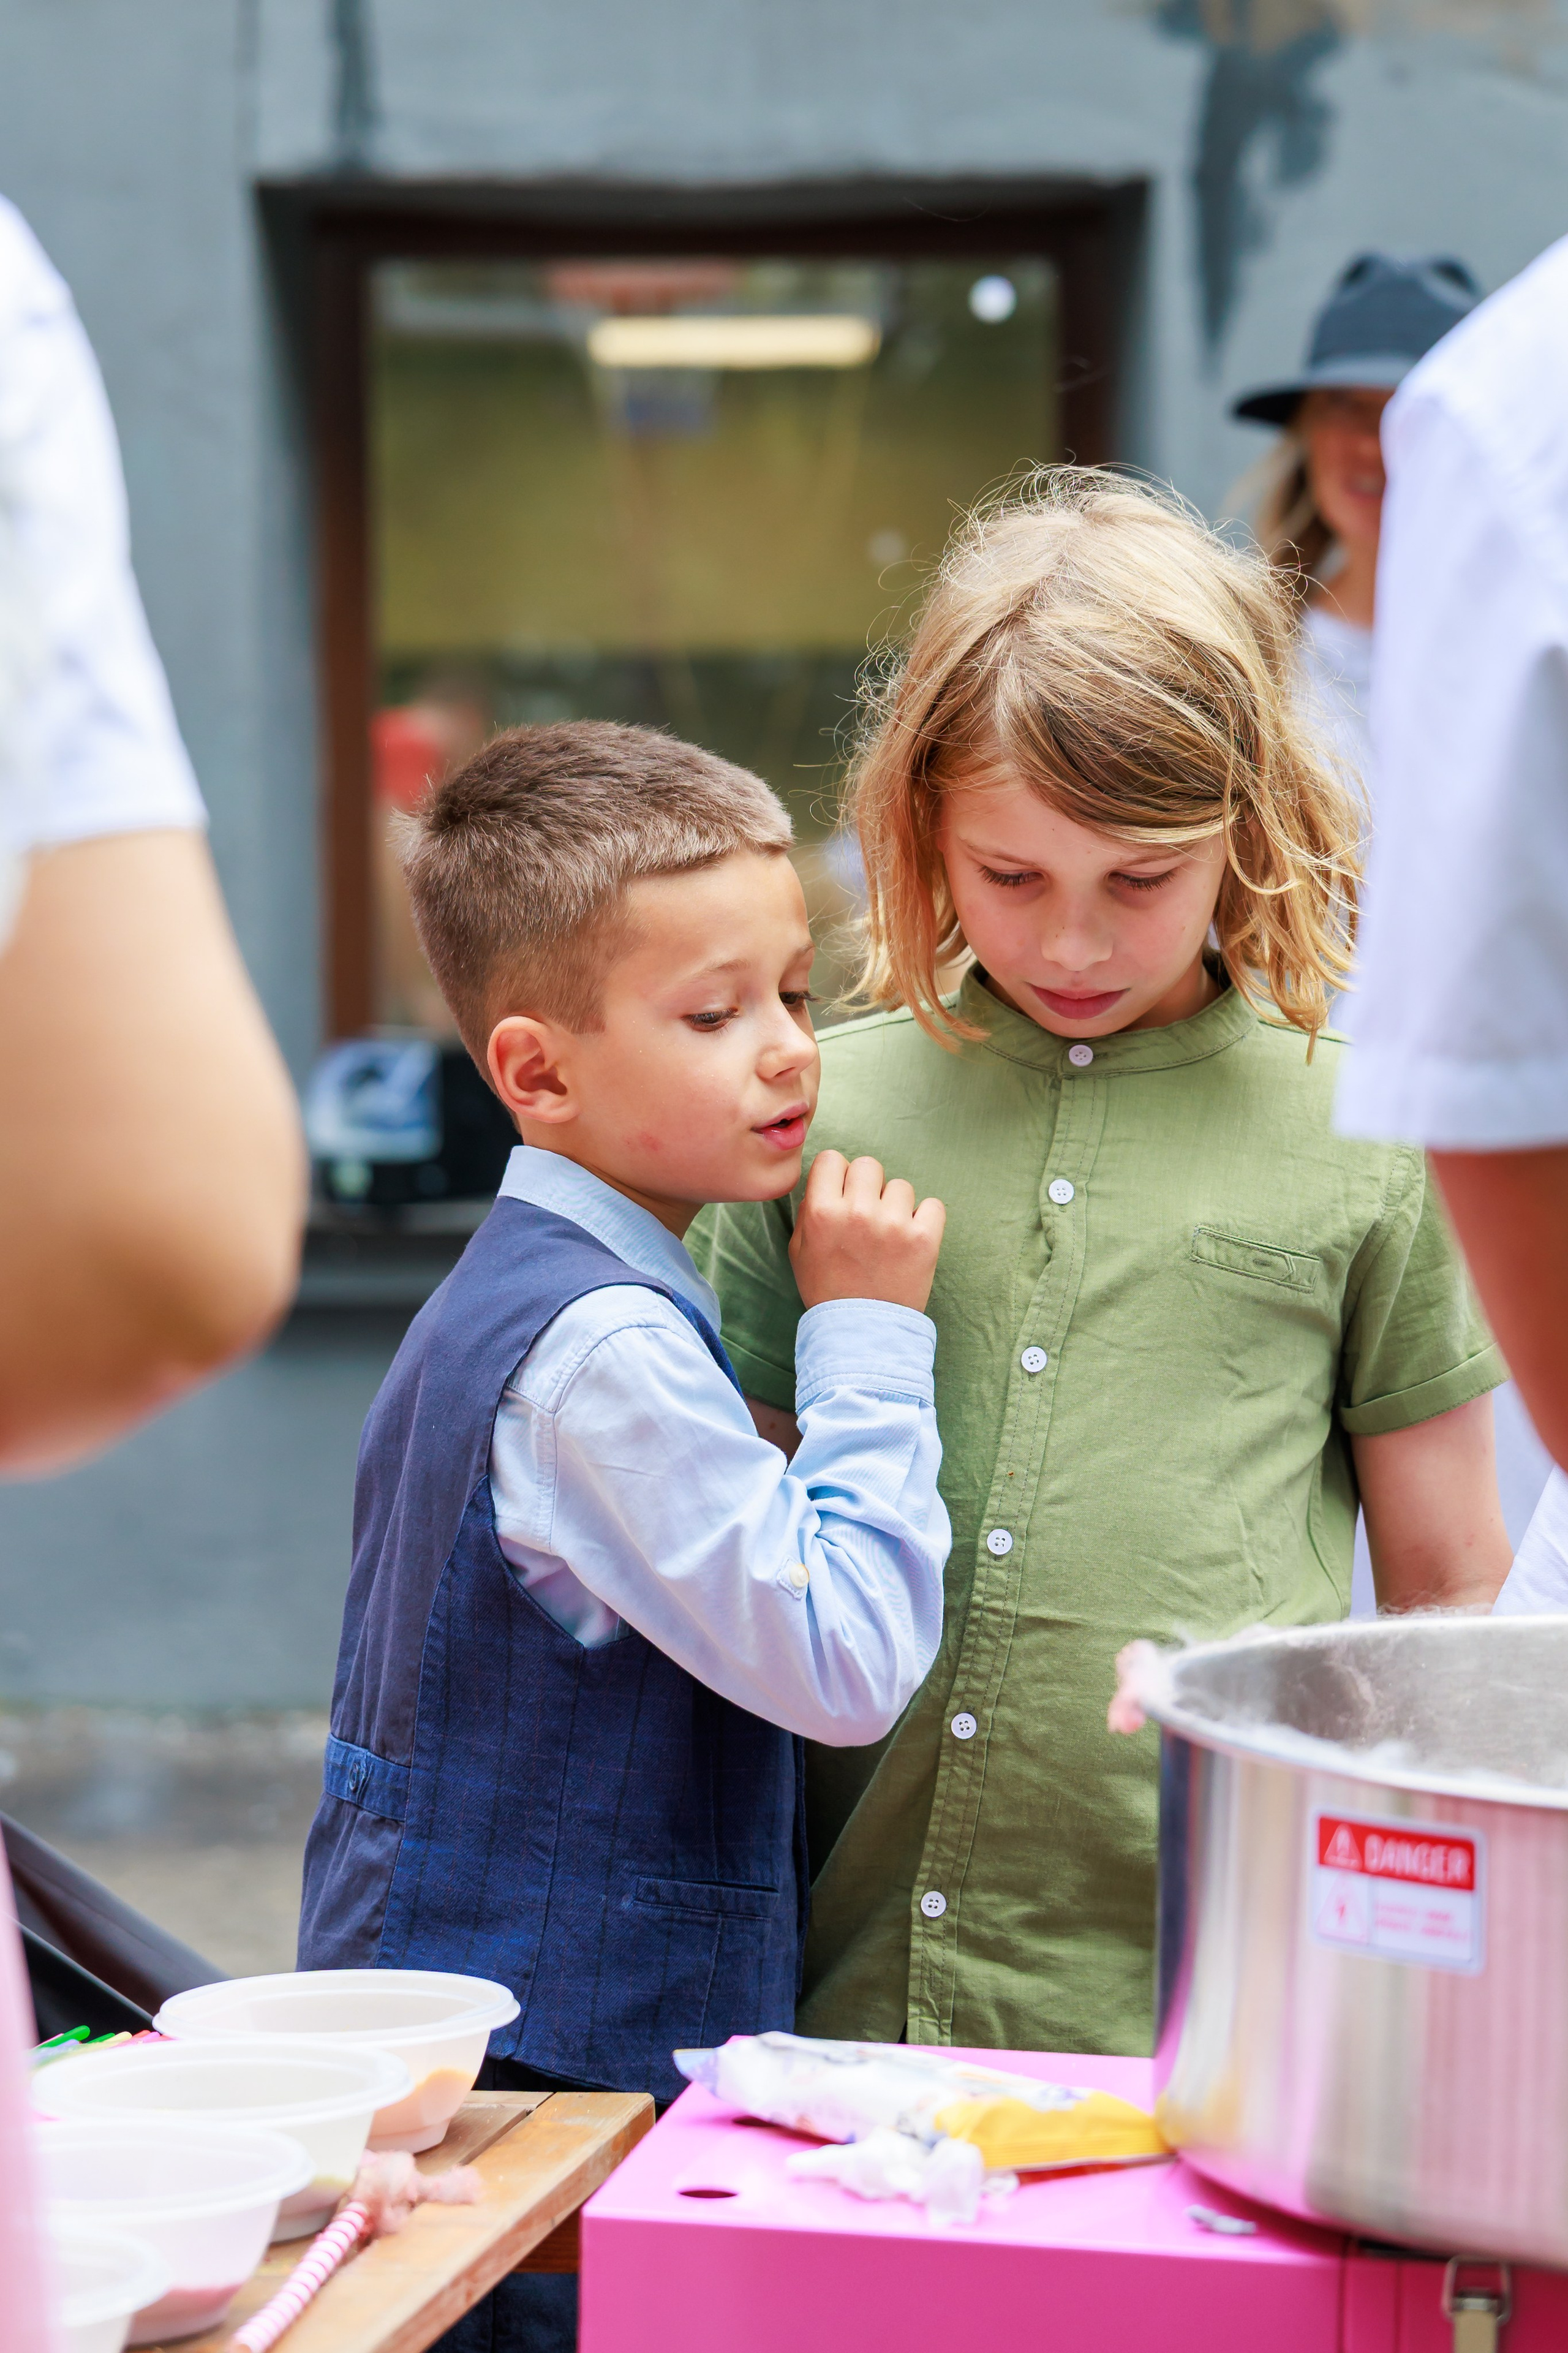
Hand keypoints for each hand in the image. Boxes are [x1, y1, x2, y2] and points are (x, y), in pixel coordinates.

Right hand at [789, 1151, 945, 1312]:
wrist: (862, 1333)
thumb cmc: (828, 1291)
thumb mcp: (799, 1251)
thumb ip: (809, 1211)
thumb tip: (828, 1182)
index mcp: (822, 1212)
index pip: (833, 1159)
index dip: (838, 1175)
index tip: (844, 1194)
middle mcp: (858, 1212)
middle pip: (869, 1165)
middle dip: (868, 1186)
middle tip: (868, 1215)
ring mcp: (894, 1224)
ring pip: (901, 1186)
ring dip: (896, 1206)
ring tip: (889, 1236)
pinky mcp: (924, 1239)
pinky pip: (933, 1205)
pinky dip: (926, 1220)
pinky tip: (912, 1240)